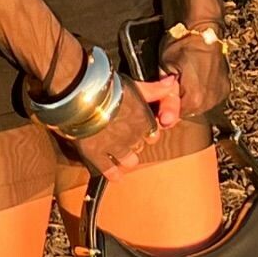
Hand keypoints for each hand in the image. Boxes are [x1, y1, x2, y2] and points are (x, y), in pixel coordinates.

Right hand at [58, 73, 181, 180]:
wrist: (84, 99)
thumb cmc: (110, 89)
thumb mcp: (136, 86)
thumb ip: (155, 89)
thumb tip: (172, 82)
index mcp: (145, 121)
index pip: (153, 134)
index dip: (146, 132)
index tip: (138, 129)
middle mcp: (134, 138)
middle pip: (140, 147)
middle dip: (134, 143)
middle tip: (123, 137)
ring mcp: (116, 149)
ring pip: (129, 161)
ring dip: (126, 159)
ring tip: (118, 154)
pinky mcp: (99, 156)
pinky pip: (110, 171)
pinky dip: (113, 174)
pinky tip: (114, 175)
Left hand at [156, 37, 230, 119]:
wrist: (203, 27)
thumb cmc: (182, 43)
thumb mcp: (165, 68)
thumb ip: (165, 96)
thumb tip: (164, 119)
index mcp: (196, 97)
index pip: (176, 115)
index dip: (166, 107)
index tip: (161, 97)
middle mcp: (211, 99)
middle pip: (189, 111)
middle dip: (179, 102)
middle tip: (171, 84)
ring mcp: (220, 92)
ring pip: (200, 105)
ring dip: (191, 98)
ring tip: (184, 80)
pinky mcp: (224, 86)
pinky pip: (209, 97)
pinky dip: (201, 92)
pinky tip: (194, 80)